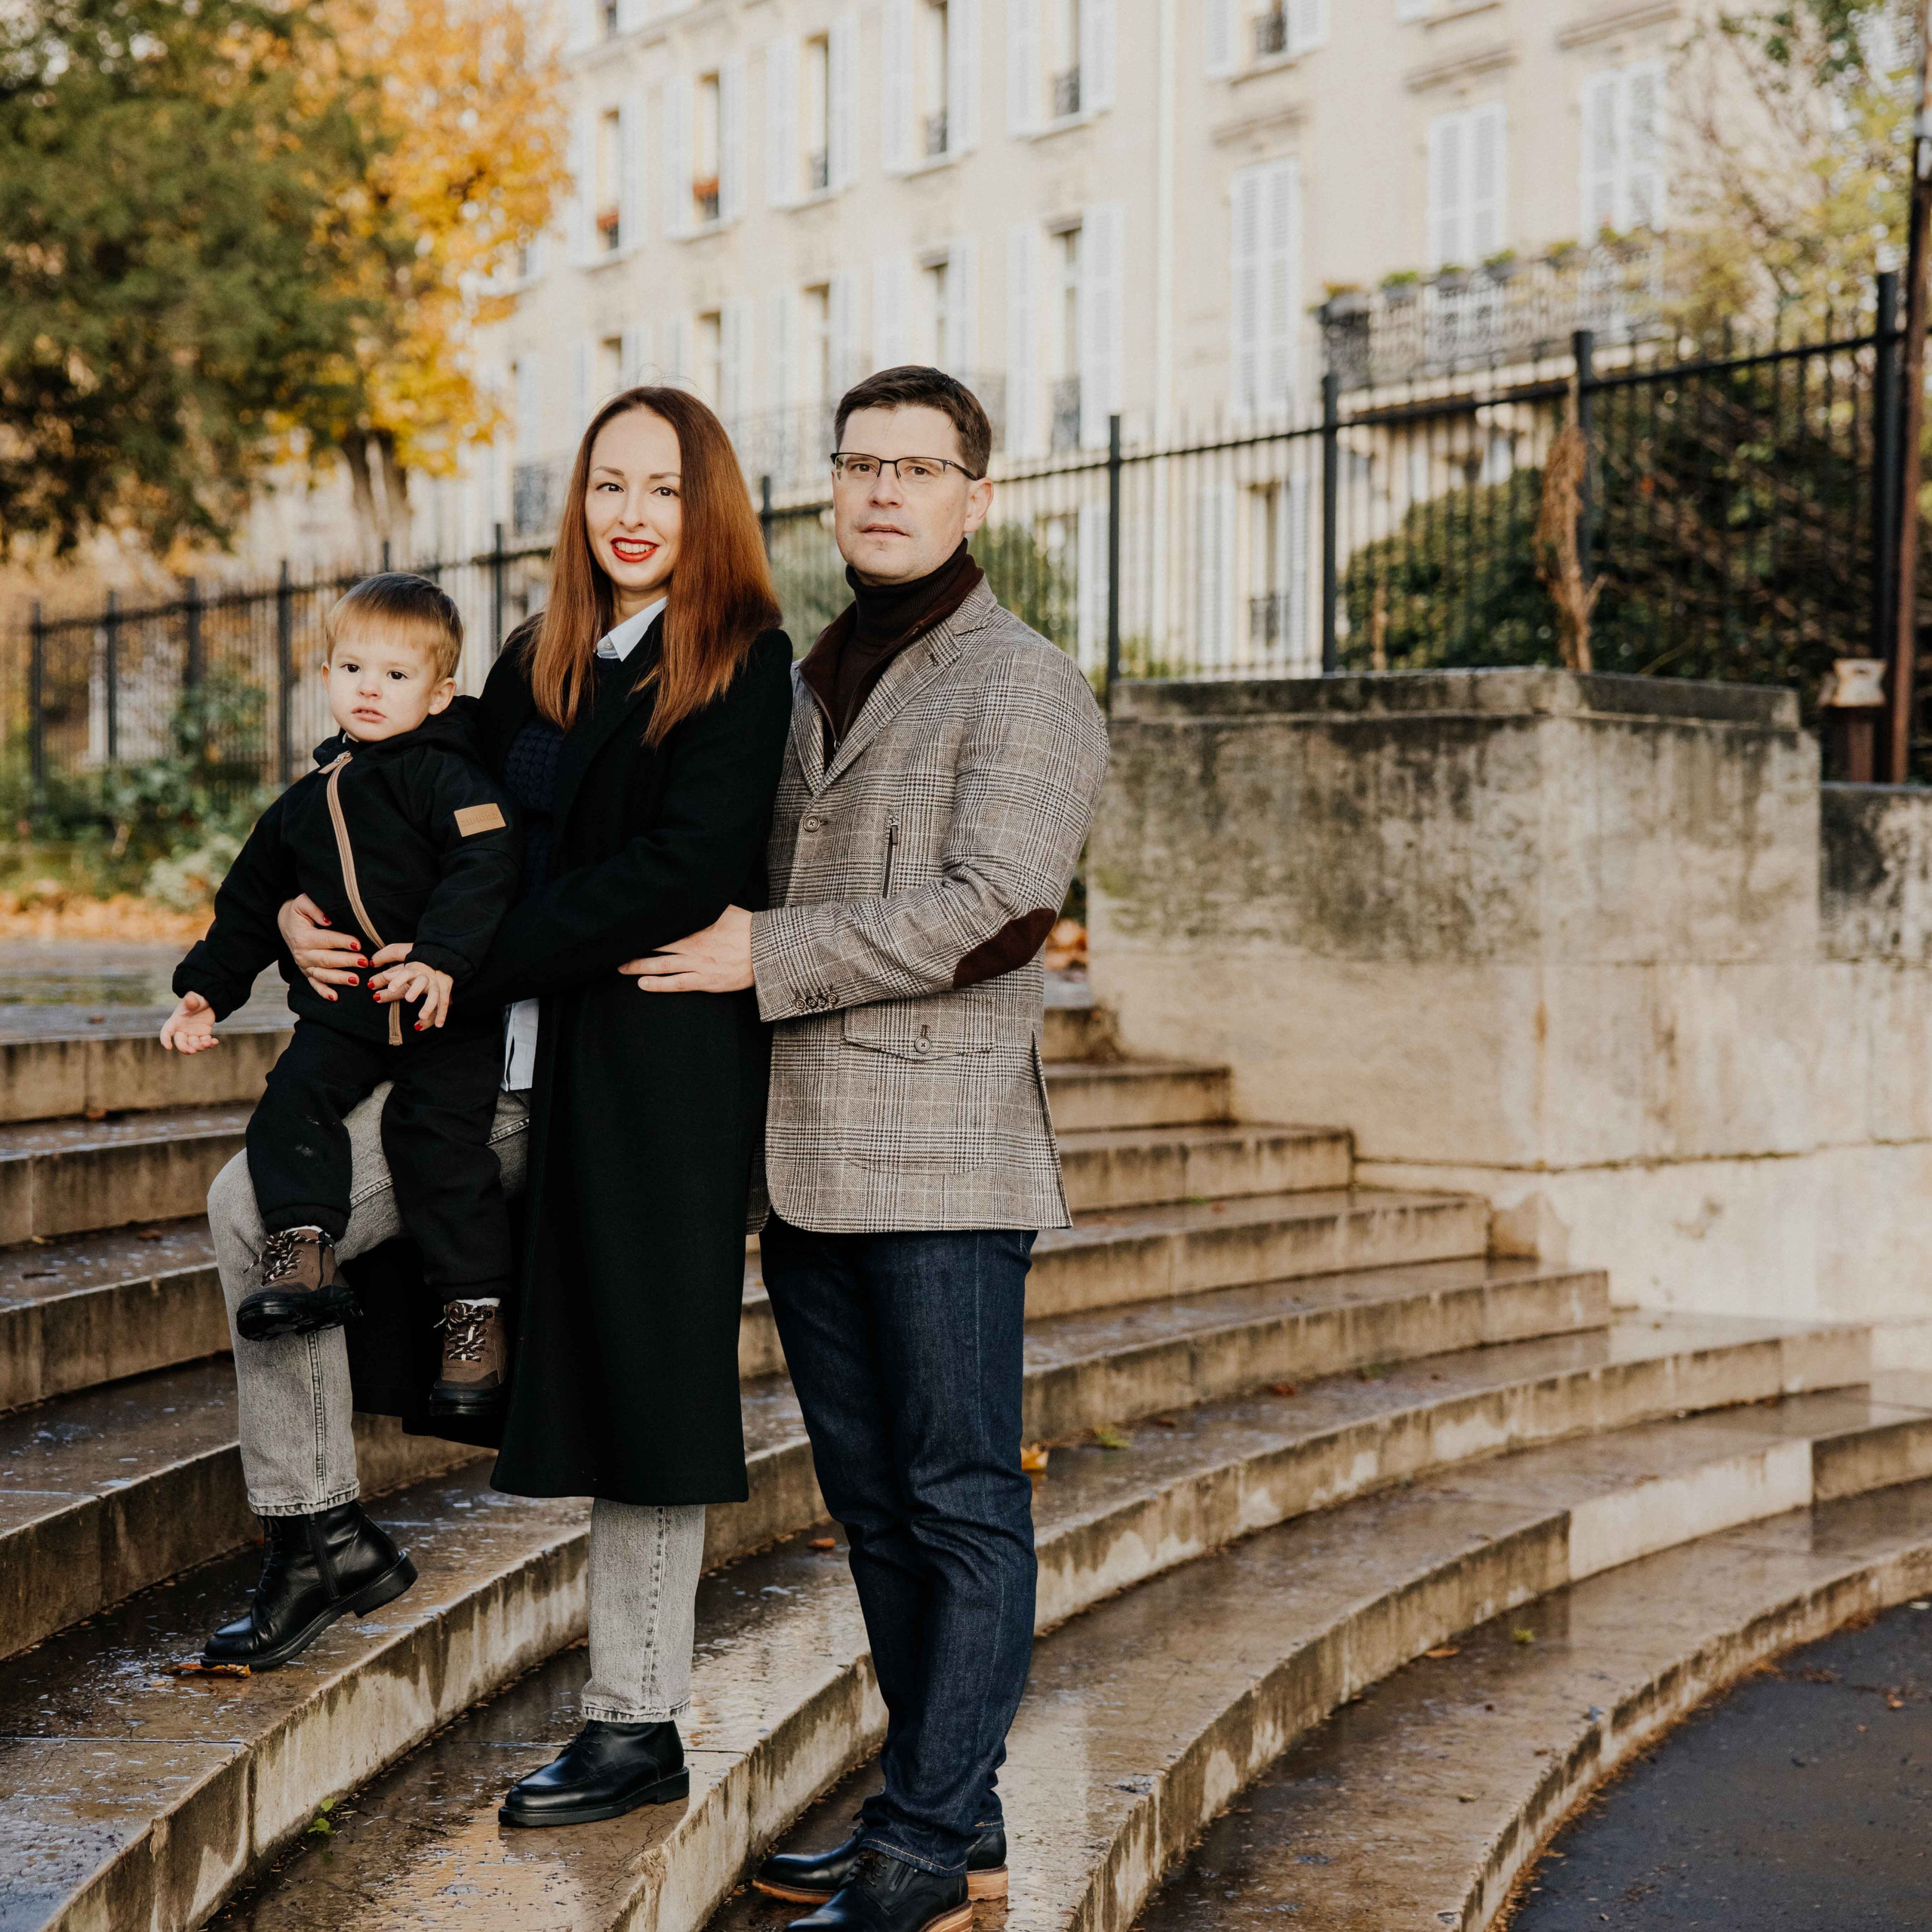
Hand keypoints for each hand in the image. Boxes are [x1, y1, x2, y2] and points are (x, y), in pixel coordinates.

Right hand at [160, 992, 218, 1053]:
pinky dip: (210, 1043)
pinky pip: (205, 1042)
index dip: (165, 1040)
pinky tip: (215, 1041)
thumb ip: (190, 1001)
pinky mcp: (203, 1035)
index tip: (168, 1047)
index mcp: (175, 1022)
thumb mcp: (192, 999)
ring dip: (200, 1047)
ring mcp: (193, 1034)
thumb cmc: (195, 1000)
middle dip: (185, 1048)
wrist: (207, 1001)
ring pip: (194, 1045)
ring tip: (208, 1043)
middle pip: (181, 1043)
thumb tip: (190, 999)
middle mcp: (182, 1030)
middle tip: (192, 1051)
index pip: (166, 1032)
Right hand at [278, 893, 365, 1000]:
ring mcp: (304, 965)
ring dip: (340, 978)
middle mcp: (302, 954)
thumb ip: (315, 908)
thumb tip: (328, 919)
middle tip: (363, 962)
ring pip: (323, 974)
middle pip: (327, 959)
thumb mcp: (302, 903)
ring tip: (356, 980)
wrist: (285, 923)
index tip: (357, 944)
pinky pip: (314, 984)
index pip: (326, 940)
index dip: (342, 942)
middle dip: (346, 961)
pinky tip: (335, 998)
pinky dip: (323, 992)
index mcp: (304, 937)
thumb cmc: (298, 912)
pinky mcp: (306, 972)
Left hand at [368, 947, 452, 1028]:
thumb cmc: (421, 966)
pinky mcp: (446, 993)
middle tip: (408, 999)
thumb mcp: (406, 964)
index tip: (391, 988)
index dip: (398, 980)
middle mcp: (426, 977)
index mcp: (415, 969)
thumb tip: (371, 969)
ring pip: (435, 995)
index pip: (405, 973)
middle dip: (416, 990)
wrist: (446, 964)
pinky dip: (439, 1015)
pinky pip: (443, 1004)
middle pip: (421, 982)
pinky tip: (432, 1025)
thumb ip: (389, 969)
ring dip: (429, 1005)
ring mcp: (437, 985)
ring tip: (422, 1016)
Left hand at [621, 905, 754, 993]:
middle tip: (615, 950)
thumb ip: (707, 906)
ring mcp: (698, 964)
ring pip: (661, 965)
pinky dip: (658, 984)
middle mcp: (693, 945)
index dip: (644, 929)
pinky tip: (643, 984)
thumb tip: (693, 893)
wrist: (766, 950)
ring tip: (621, 968)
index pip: (663, 927)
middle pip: (656, 946)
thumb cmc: (749, 928)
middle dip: (634, 948)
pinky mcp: (706, 981)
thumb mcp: (727, 909)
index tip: (628, 928)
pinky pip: (677, 983)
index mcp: (697, 927)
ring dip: (639, 966)